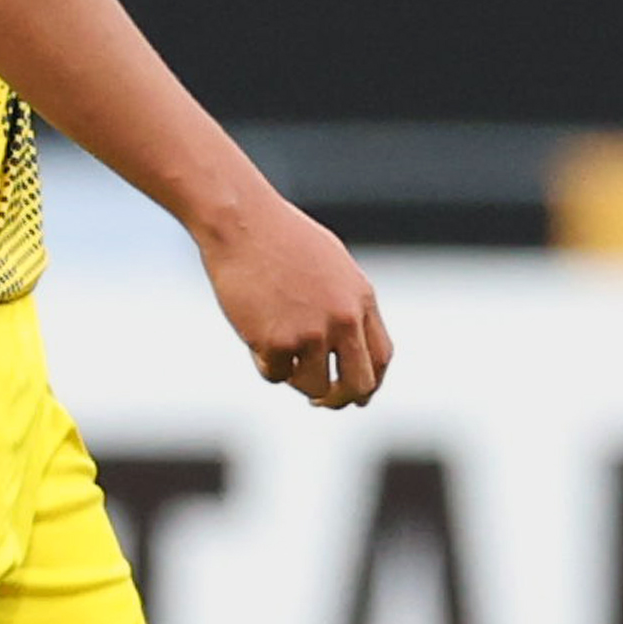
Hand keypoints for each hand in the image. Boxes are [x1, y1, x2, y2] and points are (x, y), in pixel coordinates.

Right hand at [192, 186, 389, 408]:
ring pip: (313, 387)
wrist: (242, 222)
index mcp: (361, 299)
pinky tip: (253, 329)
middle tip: (322, 401)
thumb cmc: (280, 237)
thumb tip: (346, 344)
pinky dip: (264, 362)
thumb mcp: (330, 266)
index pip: (380, 358)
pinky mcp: (277, 342)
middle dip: (340, 400)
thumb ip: (344, 303)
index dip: (368, 382)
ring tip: (274, 344)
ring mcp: (312, 333)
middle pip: (358, 385)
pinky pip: (275, 374)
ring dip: (295, 376)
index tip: (353, 391)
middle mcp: (344, 320)